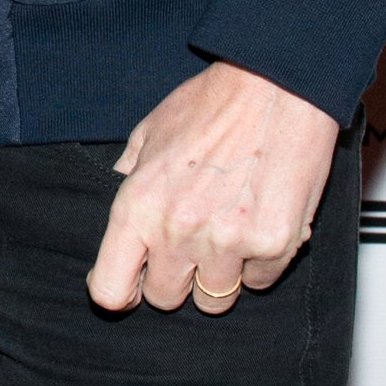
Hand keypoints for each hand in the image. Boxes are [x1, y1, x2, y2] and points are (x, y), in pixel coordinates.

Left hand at [85, 62, 337, 316]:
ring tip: (228, 227)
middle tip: (192, 241)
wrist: (276, 86)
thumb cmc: (214, 104)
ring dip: (219, 272)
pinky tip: (258, 220)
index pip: (109, 289)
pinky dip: (259, 261)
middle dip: (176, 276)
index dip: (120, 292)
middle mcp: (178, 230)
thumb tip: (122, 211)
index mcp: (138, 205)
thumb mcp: (150, 133)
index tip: (132, 284)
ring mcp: (227, 242)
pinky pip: (259, 281)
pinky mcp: (273, 245)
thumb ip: (130, 176)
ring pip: (214, 299)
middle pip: (166, 299)